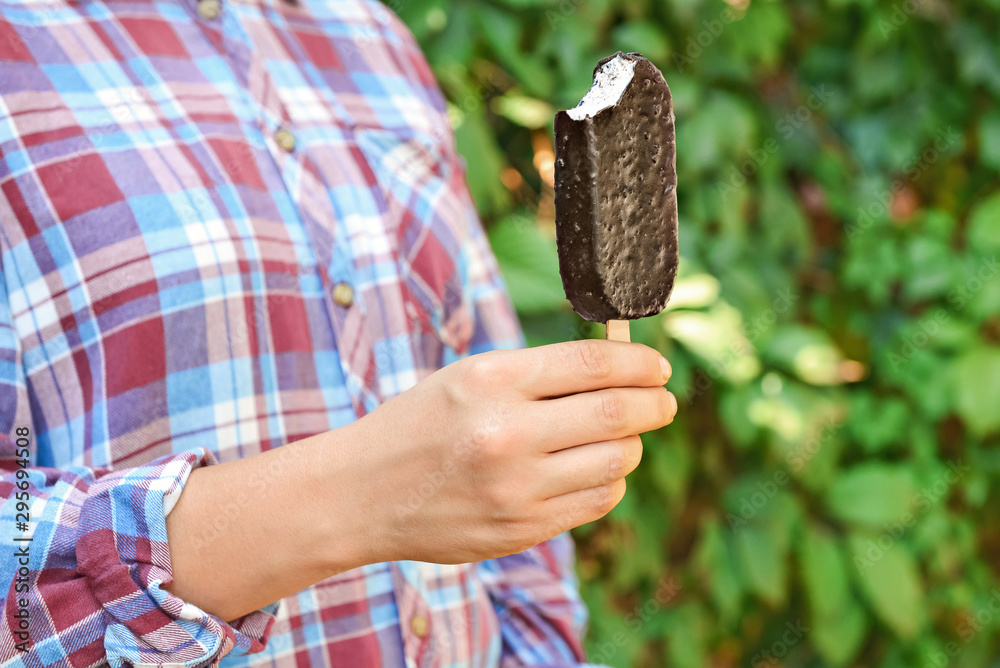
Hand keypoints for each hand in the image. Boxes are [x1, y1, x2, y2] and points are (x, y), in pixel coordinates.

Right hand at [352, 340, 675, 564]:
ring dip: (632, 445)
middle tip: (663, 402)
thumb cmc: (421, 424)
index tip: (659, 368)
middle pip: (618, 413)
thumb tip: (620, 369)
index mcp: (493, 380)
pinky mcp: (521, 528)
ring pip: (617, 461)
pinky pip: (596, 500)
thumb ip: (540, 373)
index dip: (640, 363)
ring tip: (623, 437)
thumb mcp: (469, 378)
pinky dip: (609, 481)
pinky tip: (595, 469)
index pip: (594, 365)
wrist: (362, 493)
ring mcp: (516, 487)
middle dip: (655, 404)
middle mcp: (507, 433)